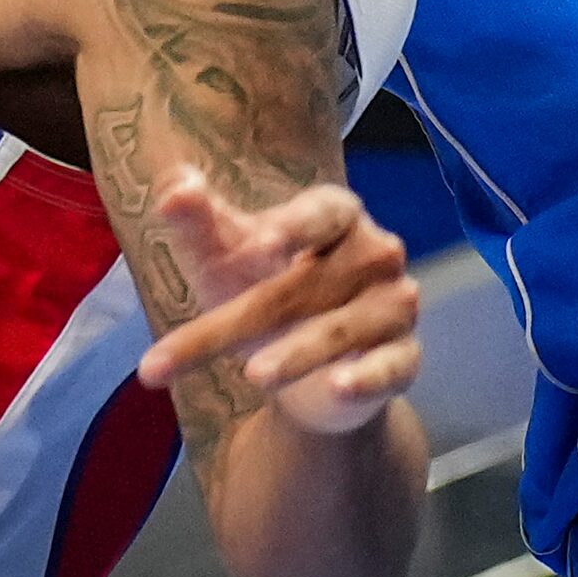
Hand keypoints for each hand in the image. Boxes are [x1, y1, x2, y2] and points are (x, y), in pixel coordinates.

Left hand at [135, 170, 420, 435]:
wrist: (309, 371)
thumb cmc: (267, 292)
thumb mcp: (227, 259)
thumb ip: (200, 222)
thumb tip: (174, 189)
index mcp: (339, 216)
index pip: (325, 211)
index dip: (297, 225)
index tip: (263, 241)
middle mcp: (376, 254)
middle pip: (307, 284)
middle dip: (242, 319)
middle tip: (180, 354)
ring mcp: (394, 305)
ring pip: (342, 328)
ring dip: (298, 352)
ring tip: (253, 376)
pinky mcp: (403, 356)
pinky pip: (391, 365)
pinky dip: (366, 377)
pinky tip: (338, 387)